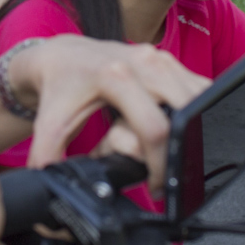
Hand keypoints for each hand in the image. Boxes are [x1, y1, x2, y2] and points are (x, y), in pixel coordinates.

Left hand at [9, 36, 209, 191]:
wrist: (63, 55)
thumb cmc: (59, 88)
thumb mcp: (48, 127)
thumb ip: (48, 160)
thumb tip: (52, 188)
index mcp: (116, 77)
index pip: (155, 130)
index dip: (159, 165)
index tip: (155, 185)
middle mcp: (144, 63)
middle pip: (184, 118)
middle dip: (173, 150)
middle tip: (156, 165)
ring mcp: (161, 59)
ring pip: (194, 105)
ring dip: (182, 129)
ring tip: (154, 140)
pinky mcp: (170, 61)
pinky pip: (196, 92)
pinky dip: (187, 114)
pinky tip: (164, 121)